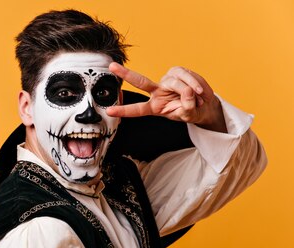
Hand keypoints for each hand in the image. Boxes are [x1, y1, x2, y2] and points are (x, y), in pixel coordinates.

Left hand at [107, 64, 226, 132]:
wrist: (203, 104)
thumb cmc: (191, 112)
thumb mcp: (188, 115)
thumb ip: (186, 108)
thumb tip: (187, 94)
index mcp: (154, 107)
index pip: (137, 109)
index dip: (124, 110)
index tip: (109, 111)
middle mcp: (156, 91)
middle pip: (140, 82)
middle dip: (125, 74)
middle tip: (111, 66)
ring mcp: (166, 81)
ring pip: (176, 82)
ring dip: (190, 92)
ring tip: (199, 100)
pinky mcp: (176, 72)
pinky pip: (187, 76)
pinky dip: (196, 84)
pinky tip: (200, 91)